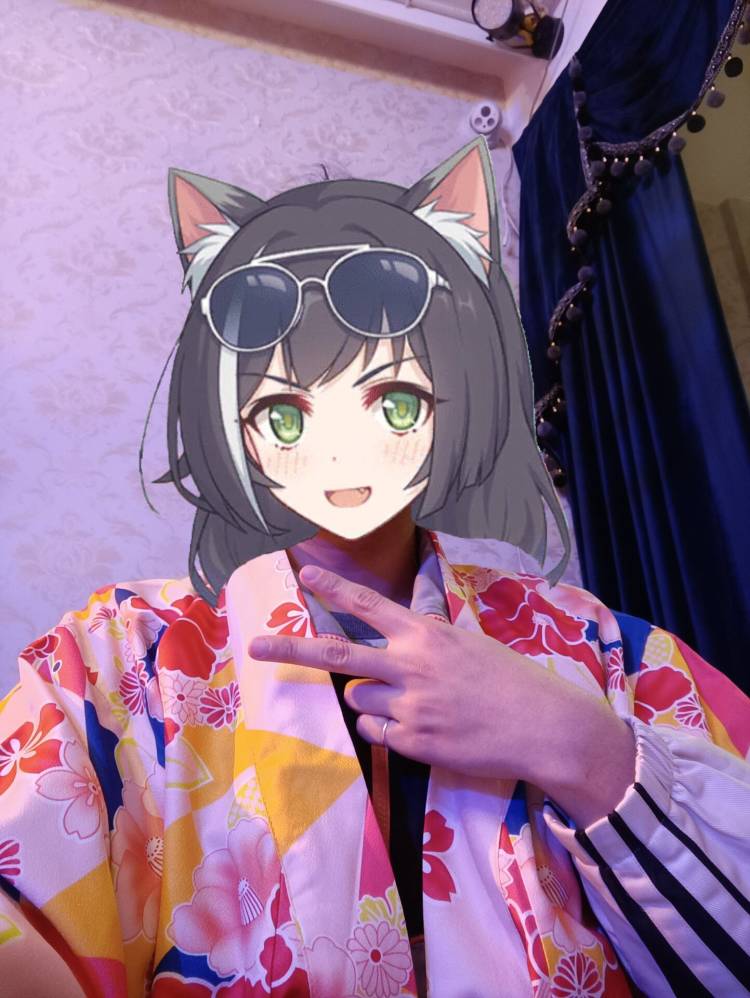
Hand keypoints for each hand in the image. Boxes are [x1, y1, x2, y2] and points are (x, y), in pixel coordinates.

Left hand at [249, 566, 635, 820]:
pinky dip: (389, 728)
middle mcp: (409, 664)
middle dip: (291, 648)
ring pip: (358, 697)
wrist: (542, 725)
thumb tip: (396, 635)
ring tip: (416, 702)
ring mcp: (409, 704)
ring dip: (372, 698)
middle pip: (336, 654)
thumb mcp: (466, 644)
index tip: (304, 576)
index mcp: (425, 634)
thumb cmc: (509, 679)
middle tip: (255, 645)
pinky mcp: (412, 741)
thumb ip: (425, 640)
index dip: (334, 589)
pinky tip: (423, 727)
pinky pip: (376, 730)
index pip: (369, 605)